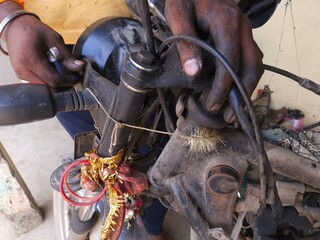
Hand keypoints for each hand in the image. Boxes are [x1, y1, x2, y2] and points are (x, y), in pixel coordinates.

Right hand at [1, 3, 83, 86]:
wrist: (15, 28)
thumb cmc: (35, 31)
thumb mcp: (54, 39)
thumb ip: (67, 56)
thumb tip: (81, 67)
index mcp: (31, 60)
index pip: (54, 80)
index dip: (68, 82)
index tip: (78, 78)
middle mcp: (23, 71)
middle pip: (49, 88)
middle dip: (64, 86)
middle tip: (73, 79)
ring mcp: (21, 75)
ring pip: (43, 89)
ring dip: (57, 86)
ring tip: (65, 78)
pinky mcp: (21, 76)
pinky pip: (38, 85)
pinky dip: (49, 83)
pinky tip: (55, 75)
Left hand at [165, 0, 263, 121]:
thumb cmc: (185, 0)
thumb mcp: (178, 16)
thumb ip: (186, 43)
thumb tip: (194, 73)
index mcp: (226, 21)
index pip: (229, 60)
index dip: (222, 87)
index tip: (212, 104)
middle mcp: (242, 26)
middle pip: (252, 65)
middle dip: (242, 93)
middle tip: (229, 116)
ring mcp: (246, 30)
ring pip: (256, 63)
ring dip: (247, 88)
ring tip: (233, 109)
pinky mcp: (243, 35)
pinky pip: (251, 59)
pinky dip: (245, 77)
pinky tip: (234, 90)